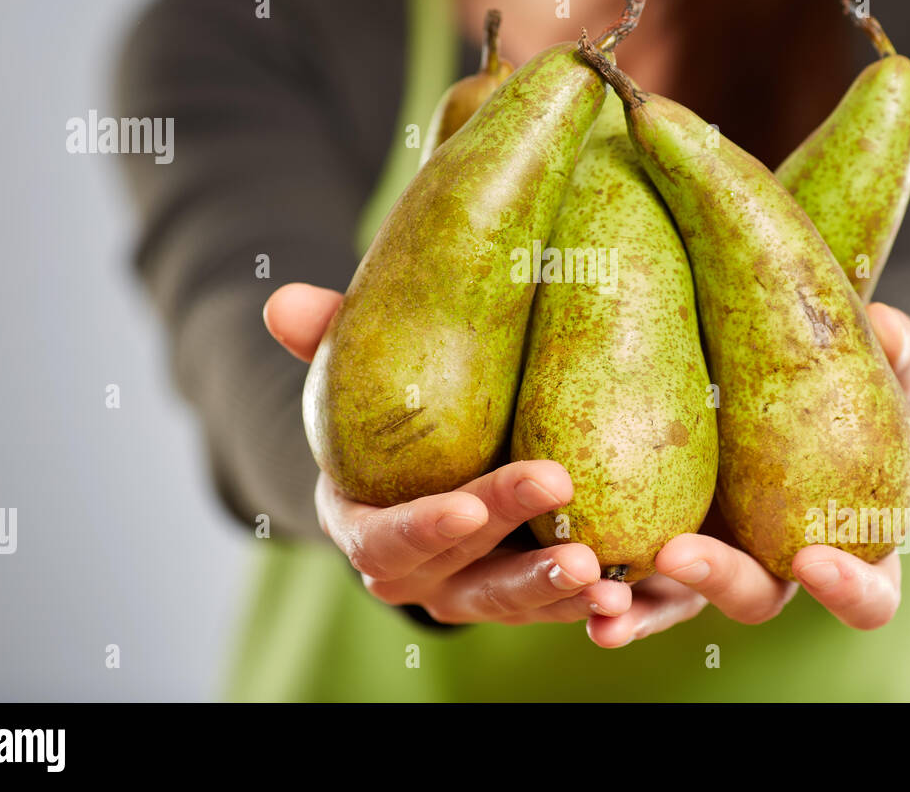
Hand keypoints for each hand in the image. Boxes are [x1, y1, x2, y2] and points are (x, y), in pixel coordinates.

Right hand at [265, 283, 631, 624]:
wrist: (435, 454)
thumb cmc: (396, 410)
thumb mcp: (363, 373)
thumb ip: (329, 340)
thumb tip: (281, 300)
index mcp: (363, 524)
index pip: (384, 540)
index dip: (421, 529)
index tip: (464, 506)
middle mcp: (412, 573)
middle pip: (457, 572)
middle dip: (506, 540)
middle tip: (558, 490)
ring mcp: (466, 592)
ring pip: (509, 603)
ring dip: (554, 589)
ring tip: (603, 568)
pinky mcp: (519, 596)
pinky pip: (552, 609)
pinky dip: (587, 604)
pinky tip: (628, 590)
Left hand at [585, 302, 909, 646]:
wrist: (764, 374)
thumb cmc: (834, 387)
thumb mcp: (868, 367)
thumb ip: (889, 355)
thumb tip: (891, 327)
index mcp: (845, 546)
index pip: (866, 596)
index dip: (847, 589)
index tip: (815, 561)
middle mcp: (773, 567)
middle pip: (754, 599)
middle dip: (717, 582)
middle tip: (680, 553)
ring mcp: (708, 559)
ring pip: (675, 603)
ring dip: (640, 609)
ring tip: (602, 600)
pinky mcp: (650, 538)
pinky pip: (622, 573)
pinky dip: (594, 583)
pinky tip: (564, 571)